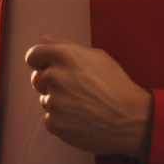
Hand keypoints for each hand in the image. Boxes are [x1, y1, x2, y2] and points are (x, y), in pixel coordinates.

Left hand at [26, 36, 152, 163]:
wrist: (130, 118)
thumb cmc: (116, 84)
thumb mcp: (97, 56)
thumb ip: (65, 46)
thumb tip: (44, 40)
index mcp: (64, 56)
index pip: (32, 55)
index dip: (40, 62)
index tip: (49, 68)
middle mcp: (55, 76)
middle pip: (37, 79)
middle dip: (50, 83)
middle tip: (75, 90)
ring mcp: (54, 101)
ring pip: (45, 100)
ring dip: (59, 102)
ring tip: (85, 105)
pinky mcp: (55, 124)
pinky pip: (50, 119)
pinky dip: (62, 121)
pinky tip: (82, 119)